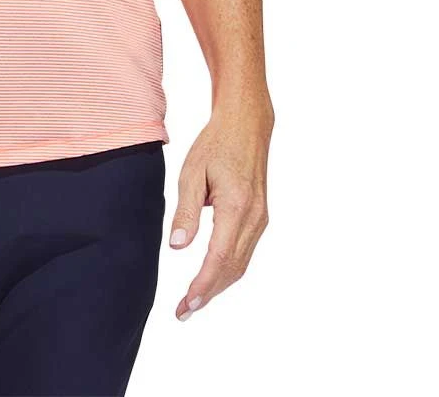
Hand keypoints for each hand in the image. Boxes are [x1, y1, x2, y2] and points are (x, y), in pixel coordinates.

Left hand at [168, 96, 272, 319]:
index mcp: (237, 207)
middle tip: (184, 311)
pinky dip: (227, 270)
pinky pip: (244, 252)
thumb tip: (177, 247)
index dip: (203, 284)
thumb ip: (185, 210)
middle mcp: (255, 218)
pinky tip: (211, 277)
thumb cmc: (215, 145)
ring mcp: (261, 219)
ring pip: (241, 264)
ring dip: (218, 285)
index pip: (219, 257)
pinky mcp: (260, 218)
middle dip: (209, 293)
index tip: (187, 303)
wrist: (246, 126)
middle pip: (233, 268)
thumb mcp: (191, 172)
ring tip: (194, 301)